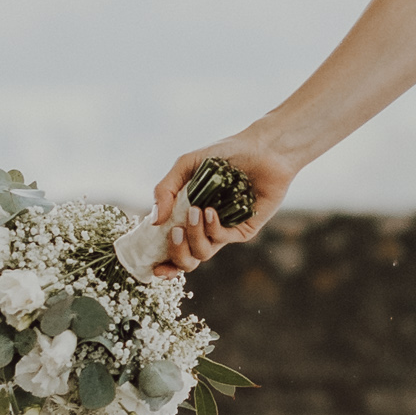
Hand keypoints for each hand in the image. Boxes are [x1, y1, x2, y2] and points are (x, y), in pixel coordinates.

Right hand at [151, 131, 289, 271]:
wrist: (262, 148)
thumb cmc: (223, 154)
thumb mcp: (186, 165)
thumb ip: (165, 190)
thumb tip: (154, 221)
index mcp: (187, 217)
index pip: (171, 249)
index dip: (162, 263)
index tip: (153, 267)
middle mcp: (204, 228)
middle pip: (187, 261)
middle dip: (176, 253)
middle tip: (175, 232)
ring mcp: (224, 230)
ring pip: (203, 253)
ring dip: (194, 236)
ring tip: (195, 211)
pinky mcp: (244, 229)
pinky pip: (223, 239)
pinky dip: (213, 227)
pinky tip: (211, 210)